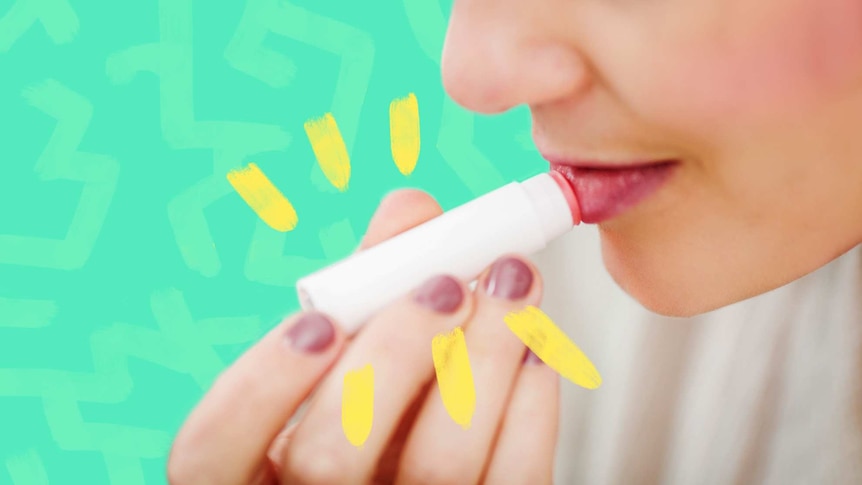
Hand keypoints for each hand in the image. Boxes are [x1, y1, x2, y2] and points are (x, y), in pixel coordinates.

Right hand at [167, 189, 559, 483]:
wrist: (428, 472)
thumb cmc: (373, 409)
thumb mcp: (346, 361)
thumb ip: (366, 284)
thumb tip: (412, 209)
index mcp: (255, 472)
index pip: (212, 450)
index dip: (260, 384)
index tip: (316, 322)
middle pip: (331, 459)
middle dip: (393, 355)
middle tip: (443, 285)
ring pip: (435, 468)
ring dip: (480, 360)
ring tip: (510, 287)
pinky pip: (513, 480)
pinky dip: (531, 405)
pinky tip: (533, 349)